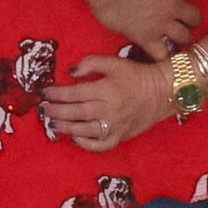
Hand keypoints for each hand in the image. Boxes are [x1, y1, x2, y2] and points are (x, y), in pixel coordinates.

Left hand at [45, 53, 174, 152]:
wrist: (164, 92)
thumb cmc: (137, 75)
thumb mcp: (114, 62)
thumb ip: (91, 63)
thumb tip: (70, 73)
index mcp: (106, 90)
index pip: (74, 93)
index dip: (57, 94)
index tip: (45, 92)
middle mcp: (109, 109)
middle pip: (76, 112)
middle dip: (56, 111)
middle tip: (44, 109)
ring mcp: (115, 125)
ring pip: (84, 131)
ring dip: (65, 127)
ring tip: (53, 123)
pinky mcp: (121, 136)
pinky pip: (101, 145)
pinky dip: (87, 145)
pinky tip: (76, 138)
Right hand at [92, 0, 202, 51]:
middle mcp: (174, 7)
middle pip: (195, 17)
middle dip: (193, 17)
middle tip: (186, 17)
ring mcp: (160, 24)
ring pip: (183, 36)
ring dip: (182, 36)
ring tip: (177, 36)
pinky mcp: (144, 37)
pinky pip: (161, 54)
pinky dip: (164, 55)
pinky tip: (162, 54)